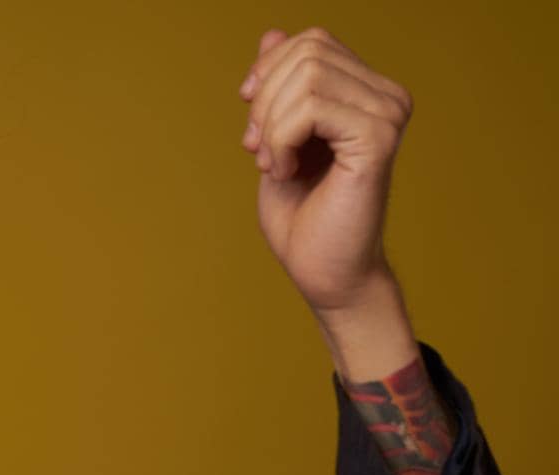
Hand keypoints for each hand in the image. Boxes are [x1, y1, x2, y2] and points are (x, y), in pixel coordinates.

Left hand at [238, 27, 413, 315]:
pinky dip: (280, 139)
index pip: (311, 42)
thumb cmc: (302, 216)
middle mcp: (387, 97)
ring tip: (273, 165)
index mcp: (368, 92)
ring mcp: (388, 115)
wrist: (324, 273)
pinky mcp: (377, 139)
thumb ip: (278, 89)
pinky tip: (284, 172)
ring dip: (270, 125)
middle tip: (258, 150)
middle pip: (307, 51)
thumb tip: (272, 33)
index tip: (254, 126)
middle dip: (265, 100)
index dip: (267, 75)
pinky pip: (309, 108)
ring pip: (305, 76)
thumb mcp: (276, 138)